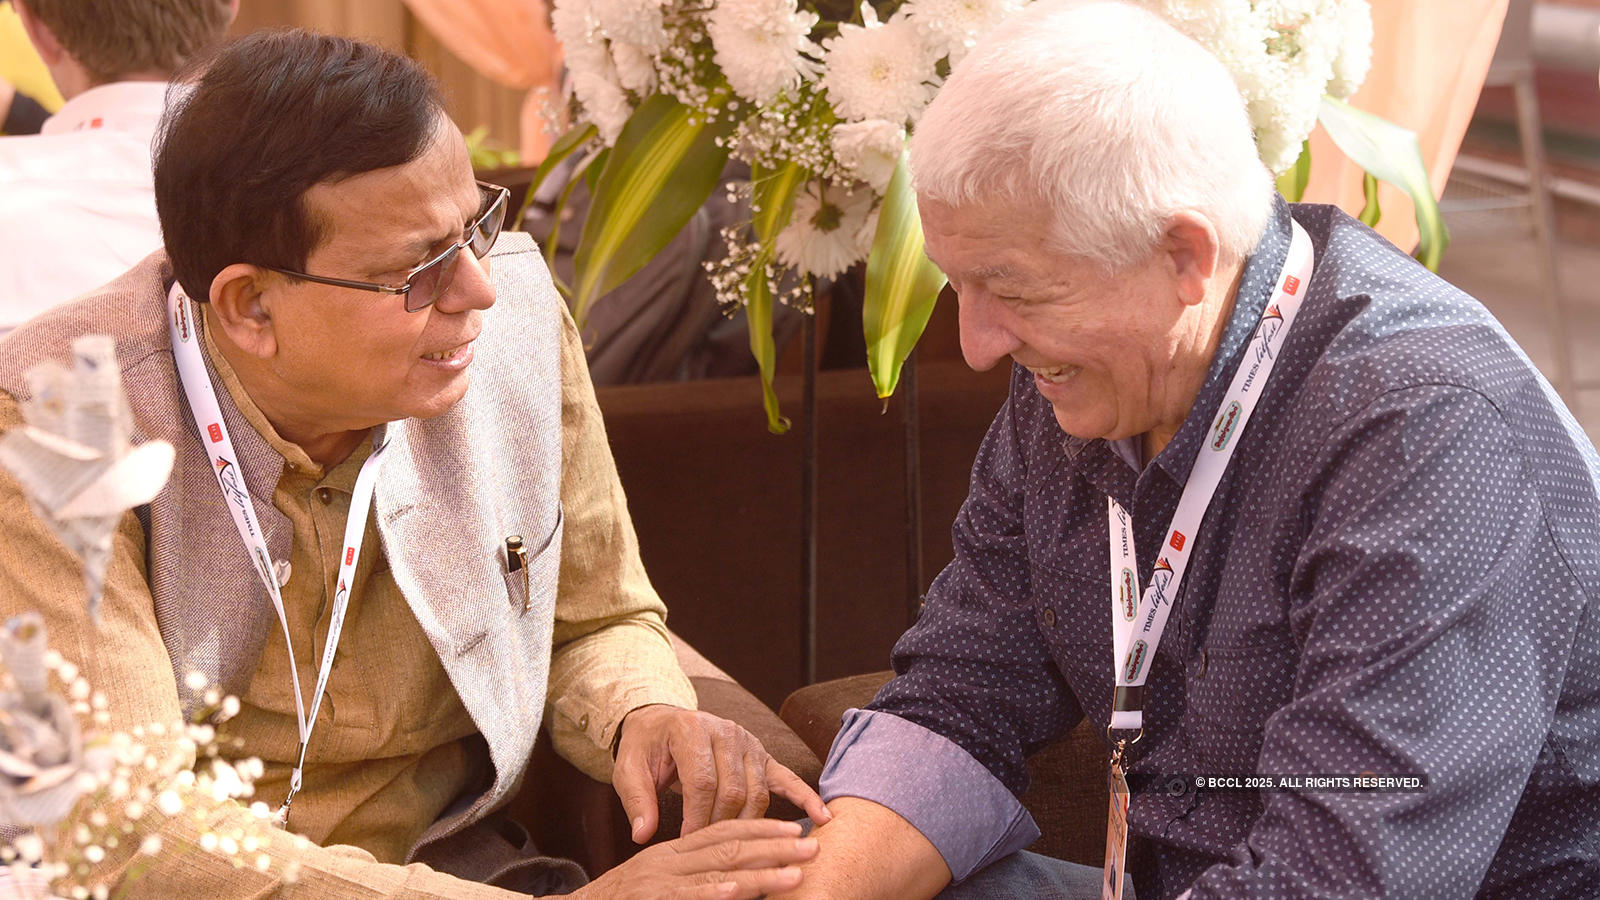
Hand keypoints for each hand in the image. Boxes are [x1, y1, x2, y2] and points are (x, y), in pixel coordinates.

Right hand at [571, 818, 817, 899]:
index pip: (723, 831)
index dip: (761, 828)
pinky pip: (687, 897)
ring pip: (718, 872)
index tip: (796, 828)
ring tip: (796, 876)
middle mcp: (667, 861)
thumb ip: (690, 876)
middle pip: (729, 846)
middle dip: (775, 847)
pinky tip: (739, 893)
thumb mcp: (656, 882)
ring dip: (761, 875)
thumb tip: (731, 879)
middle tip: (813, 848)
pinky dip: (714, 894)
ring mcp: (658, 883)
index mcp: (671, 852)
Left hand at [612, 704, 831, 842]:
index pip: (702, 779)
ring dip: (748, 824)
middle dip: (720, 825)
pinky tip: (822, 817)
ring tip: (743, 849)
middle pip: (733, 789)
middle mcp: (726, 731)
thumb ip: (637, 798)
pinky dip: (805, 798)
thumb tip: (643, 834)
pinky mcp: (763, 755)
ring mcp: (749, 742)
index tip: (687, 843)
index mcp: (692, 729)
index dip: (696, 815)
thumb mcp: (629, 768)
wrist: (663, 722)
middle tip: (709, 851)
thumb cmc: (647, 748)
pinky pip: (787, 778)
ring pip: (758, 791)